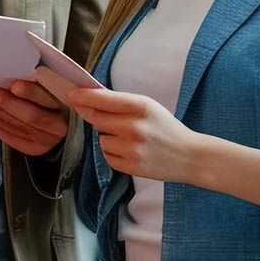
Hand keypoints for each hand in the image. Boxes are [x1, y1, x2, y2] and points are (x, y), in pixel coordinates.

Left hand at [0, 78, 69, 156]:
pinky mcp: (37, 149)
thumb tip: (14, 74)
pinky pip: (14, 139)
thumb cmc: (56, 101)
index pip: (51, 99)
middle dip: (8, 104)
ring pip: (19, 128)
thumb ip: (45, 83)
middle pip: (32, 116)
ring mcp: (49, 141)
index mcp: (69, 106)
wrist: (66, 130)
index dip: (33, 93)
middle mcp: (61, 126)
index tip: (16, 86)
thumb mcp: (58, 90)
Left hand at [33, 67, 202, 183]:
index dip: (82, 96)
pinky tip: (130, 151)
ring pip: (100, 139)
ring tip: (129, 139)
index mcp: (140, 106)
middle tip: (109, 119)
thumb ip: (121, 103)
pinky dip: (113, 153)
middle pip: (96, 118)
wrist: (189, 156)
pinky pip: (107, 155)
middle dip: (95, 116)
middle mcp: (134, 126)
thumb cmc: (166, 128)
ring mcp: (131, 148)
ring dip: (108, 137)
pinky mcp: (130, 166)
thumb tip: (88, 98)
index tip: (70, 94)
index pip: (102, 99)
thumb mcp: (148, 107)